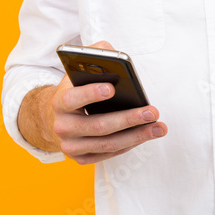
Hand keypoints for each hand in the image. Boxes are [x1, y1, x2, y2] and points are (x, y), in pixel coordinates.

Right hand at [44, 40, 166, 164]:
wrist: (56, 118)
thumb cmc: (76, 89)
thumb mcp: (79, 70)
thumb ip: (95, 56)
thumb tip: (114, 55)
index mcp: (59, 102)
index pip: (73, 98)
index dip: (91, 93)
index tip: (112, 88)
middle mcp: (62, 126)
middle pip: (98, 126)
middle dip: (128, 119)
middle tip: (152, 112)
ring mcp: (70, 146)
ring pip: (107, 144)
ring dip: (136, 136)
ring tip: (158, 127)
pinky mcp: (80, 159)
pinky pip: (109, 154)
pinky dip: (129, 144)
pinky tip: (145, 135)